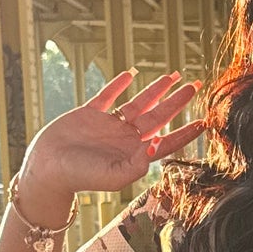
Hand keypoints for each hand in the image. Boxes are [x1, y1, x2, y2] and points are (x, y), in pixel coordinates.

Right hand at [13, 71, 202, 219]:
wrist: (47, 170)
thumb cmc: (80, 178)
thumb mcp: (113, 175)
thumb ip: (137, 164)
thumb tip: (157, 147)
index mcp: (134, 154)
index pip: (167, 141)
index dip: (186, 132)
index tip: (205, 121)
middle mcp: (125, 138)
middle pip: (158, 116)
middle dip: (177, 101)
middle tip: (195, 85)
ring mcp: (108, 124)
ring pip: (138, 102)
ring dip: (155, 89)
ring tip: (172, 76)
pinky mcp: (89, 113)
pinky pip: (108, 95)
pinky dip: (118, 84)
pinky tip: (131, 73)